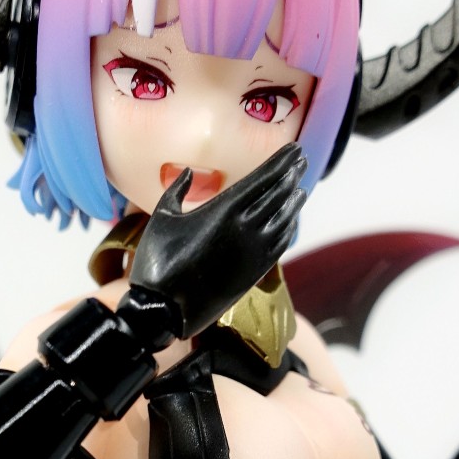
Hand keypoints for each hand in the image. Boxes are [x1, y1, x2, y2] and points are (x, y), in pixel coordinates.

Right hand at [128, 146, 307, 339]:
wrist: (165, 310)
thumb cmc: (157, 261)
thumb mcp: (161, 218)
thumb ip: (177, 190)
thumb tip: (190, 172)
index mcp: (223, 209)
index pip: (263, 178)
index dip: (281, 161)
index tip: (294, 149)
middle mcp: (245, 227)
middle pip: (278, 194)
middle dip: (291, 174)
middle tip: (301, 160)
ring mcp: (254, 251)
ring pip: (284, 218)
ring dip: (294, 201)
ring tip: (300, 189)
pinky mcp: (255, 272)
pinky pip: (281, 244)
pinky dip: (289, 228)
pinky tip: (291, 220)